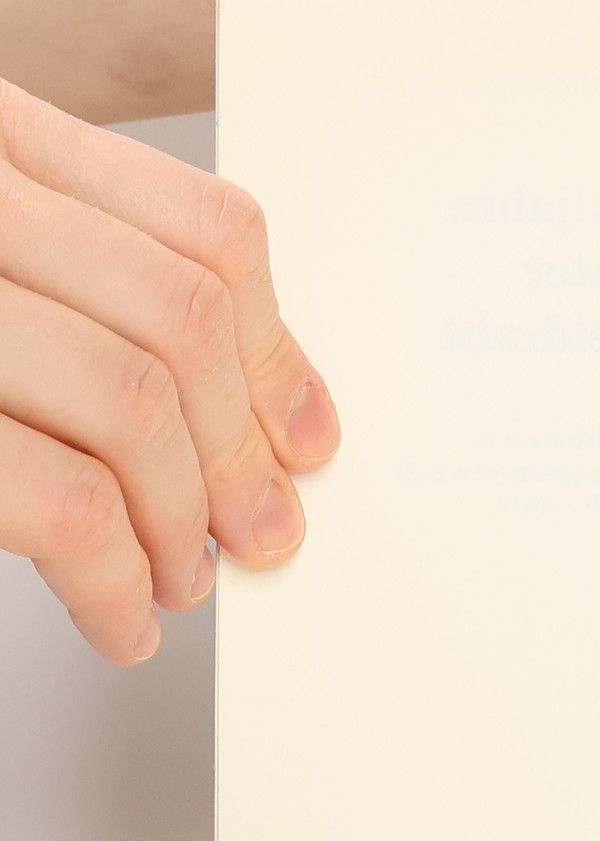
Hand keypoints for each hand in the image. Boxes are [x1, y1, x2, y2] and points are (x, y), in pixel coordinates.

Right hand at [0, 80, 337, 661]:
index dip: (278, 348)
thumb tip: (253, 408)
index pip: (203, 227)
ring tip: (178, 576)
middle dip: (242, 451)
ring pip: (130, 404)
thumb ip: (75, 287)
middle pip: (182, 319)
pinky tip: (118, 614)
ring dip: (181, 522)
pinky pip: (56, 500)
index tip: (303, 432)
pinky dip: (111, 578)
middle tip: (258, 530)